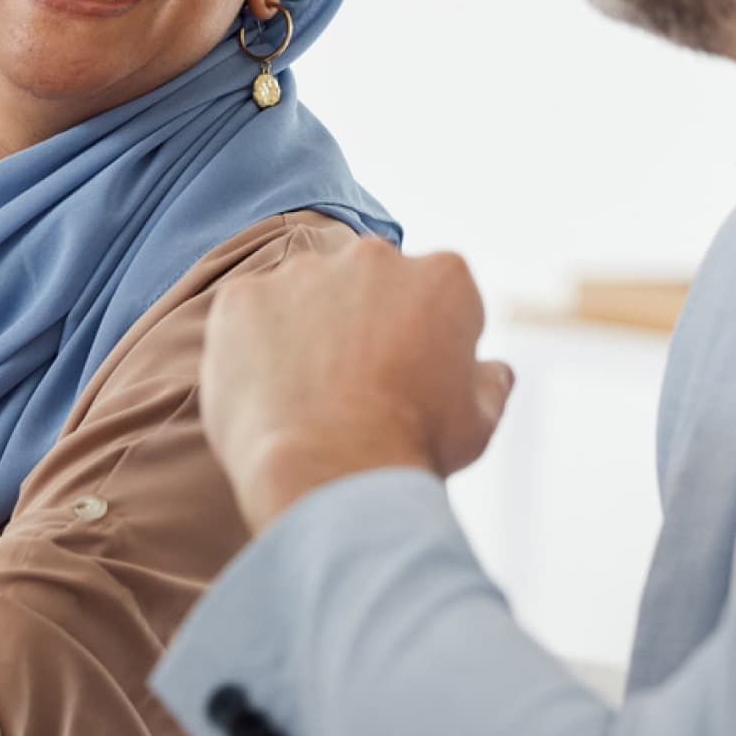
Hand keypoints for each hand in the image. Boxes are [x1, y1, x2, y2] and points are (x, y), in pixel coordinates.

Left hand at [197, 239, 512, 532]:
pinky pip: (248, 316)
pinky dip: (252, 347)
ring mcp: (302, 274)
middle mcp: (373, 257)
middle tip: (353, 389)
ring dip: (305, 330)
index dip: (425, 341)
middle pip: (367, 286)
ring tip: (306, 397)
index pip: (434, 296)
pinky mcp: (242, 299)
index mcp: (443, 277)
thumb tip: (493, 369)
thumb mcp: (478, 420)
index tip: (411, 382)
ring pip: (304, 295)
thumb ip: (489, 380)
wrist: (329, 478)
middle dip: (363, 324)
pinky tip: (267, 393)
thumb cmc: (412, 451)